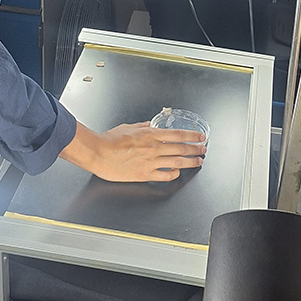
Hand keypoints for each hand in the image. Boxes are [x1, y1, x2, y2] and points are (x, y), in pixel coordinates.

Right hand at [59, 120, 205, 181]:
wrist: (98, 153)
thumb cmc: (108, 140)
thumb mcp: (128, 127)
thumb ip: (143, 126)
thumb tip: (151, 124)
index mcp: (150, 134)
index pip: (178, 134)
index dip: (192, 136)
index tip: (200, 137)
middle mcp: (153, 148)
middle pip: (181, 149)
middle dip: (195, 149)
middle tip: (203, 150)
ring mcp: (150, 162)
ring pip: (177, 162)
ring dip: (190, 162)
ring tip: (198, 162)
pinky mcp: (144, 174)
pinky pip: (165, 176)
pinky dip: (174, 174)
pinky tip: (178, 173)